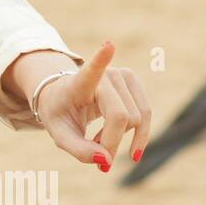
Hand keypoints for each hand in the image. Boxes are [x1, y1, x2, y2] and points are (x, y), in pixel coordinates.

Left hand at [35, 40, 151, 170]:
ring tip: (98, 142)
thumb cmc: (59, 113)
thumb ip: (78, 150)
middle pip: (120, 117)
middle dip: (111, 143)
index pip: (91, 70)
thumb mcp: (59, 135)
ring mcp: (122, 75)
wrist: (63, 97)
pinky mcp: (133, 82)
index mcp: (79, 82)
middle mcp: (104, 75)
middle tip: (94, 153)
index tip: (108, 44)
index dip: (101, 59)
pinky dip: (136, 136)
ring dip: (122, 139)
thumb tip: (105, 160)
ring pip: (137, 119)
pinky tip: (115, 141)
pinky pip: (146, 116)